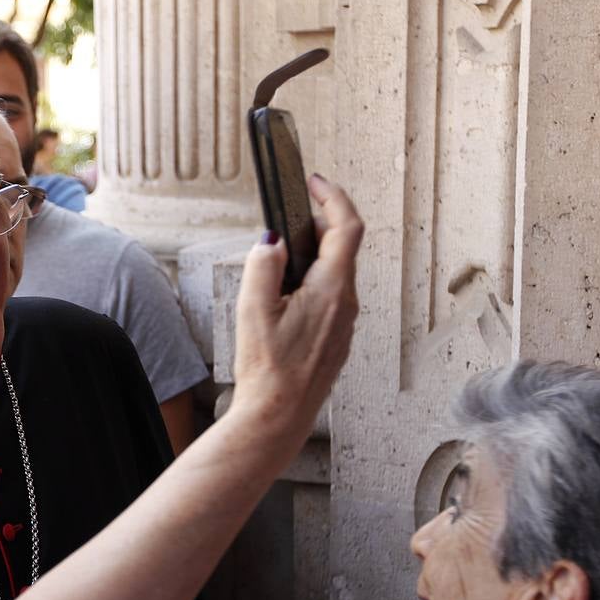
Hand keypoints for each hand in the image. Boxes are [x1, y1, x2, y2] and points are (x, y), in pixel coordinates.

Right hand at [230, 175, 362, 434]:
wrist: (278, 417)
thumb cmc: (267, 371)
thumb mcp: (253, 311)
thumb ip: (262, 267)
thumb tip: (270, 242)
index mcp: (331, 290)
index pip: (346, 227)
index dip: (333, 197)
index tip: (315, 182)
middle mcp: (347, 305)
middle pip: (342, 249)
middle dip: (316, 227)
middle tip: (287, 222)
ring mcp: (345, 324)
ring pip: (336, 275)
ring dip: (312, 259)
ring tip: (279, 264)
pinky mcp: (337, 340)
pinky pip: (331, 299)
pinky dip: (313, 284)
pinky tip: (285, 299)